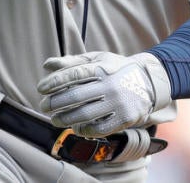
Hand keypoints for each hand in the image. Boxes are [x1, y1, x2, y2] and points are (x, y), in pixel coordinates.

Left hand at [37, 51, 171, 137]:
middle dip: (54, 103)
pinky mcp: (125, 118)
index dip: (54, 82)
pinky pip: (99, 129)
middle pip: (75, 96)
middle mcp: (110, 84)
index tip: (41, 88)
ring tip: (55, 119)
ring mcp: (118, 102)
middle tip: (43, 106)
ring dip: (65, 119)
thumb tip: (47, 64)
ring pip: (84, 114)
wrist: (149, 82)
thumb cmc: (116, 70)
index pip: (73, 74)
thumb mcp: (98, 60)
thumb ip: (73, 63)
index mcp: (102, 67)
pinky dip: (84, 130)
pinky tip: (76, 128)